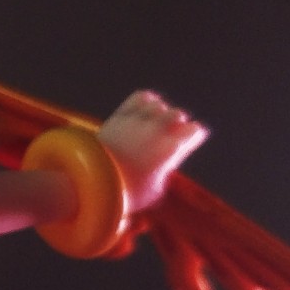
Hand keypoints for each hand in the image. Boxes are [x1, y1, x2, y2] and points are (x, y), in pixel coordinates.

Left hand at [99, 90, 207, 210]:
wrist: (94, 179)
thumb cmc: (126, 192)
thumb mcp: (154, 191)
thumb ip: (164, 173)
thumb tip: (163, 166)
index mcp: (171, 149)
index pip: (196, 131)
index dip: (194, 136)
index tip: (190, 141)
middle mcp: (158, 130)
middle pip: (178, 114)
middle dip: (178, 123)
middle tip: (171, 133)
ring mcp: (138, 120)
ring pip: (159, 105)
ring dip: (161, 112)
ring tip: (156, 123)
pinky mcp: (121, 115)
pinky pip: (141, 97)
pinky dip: (147, 100)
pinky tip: (145, 108)